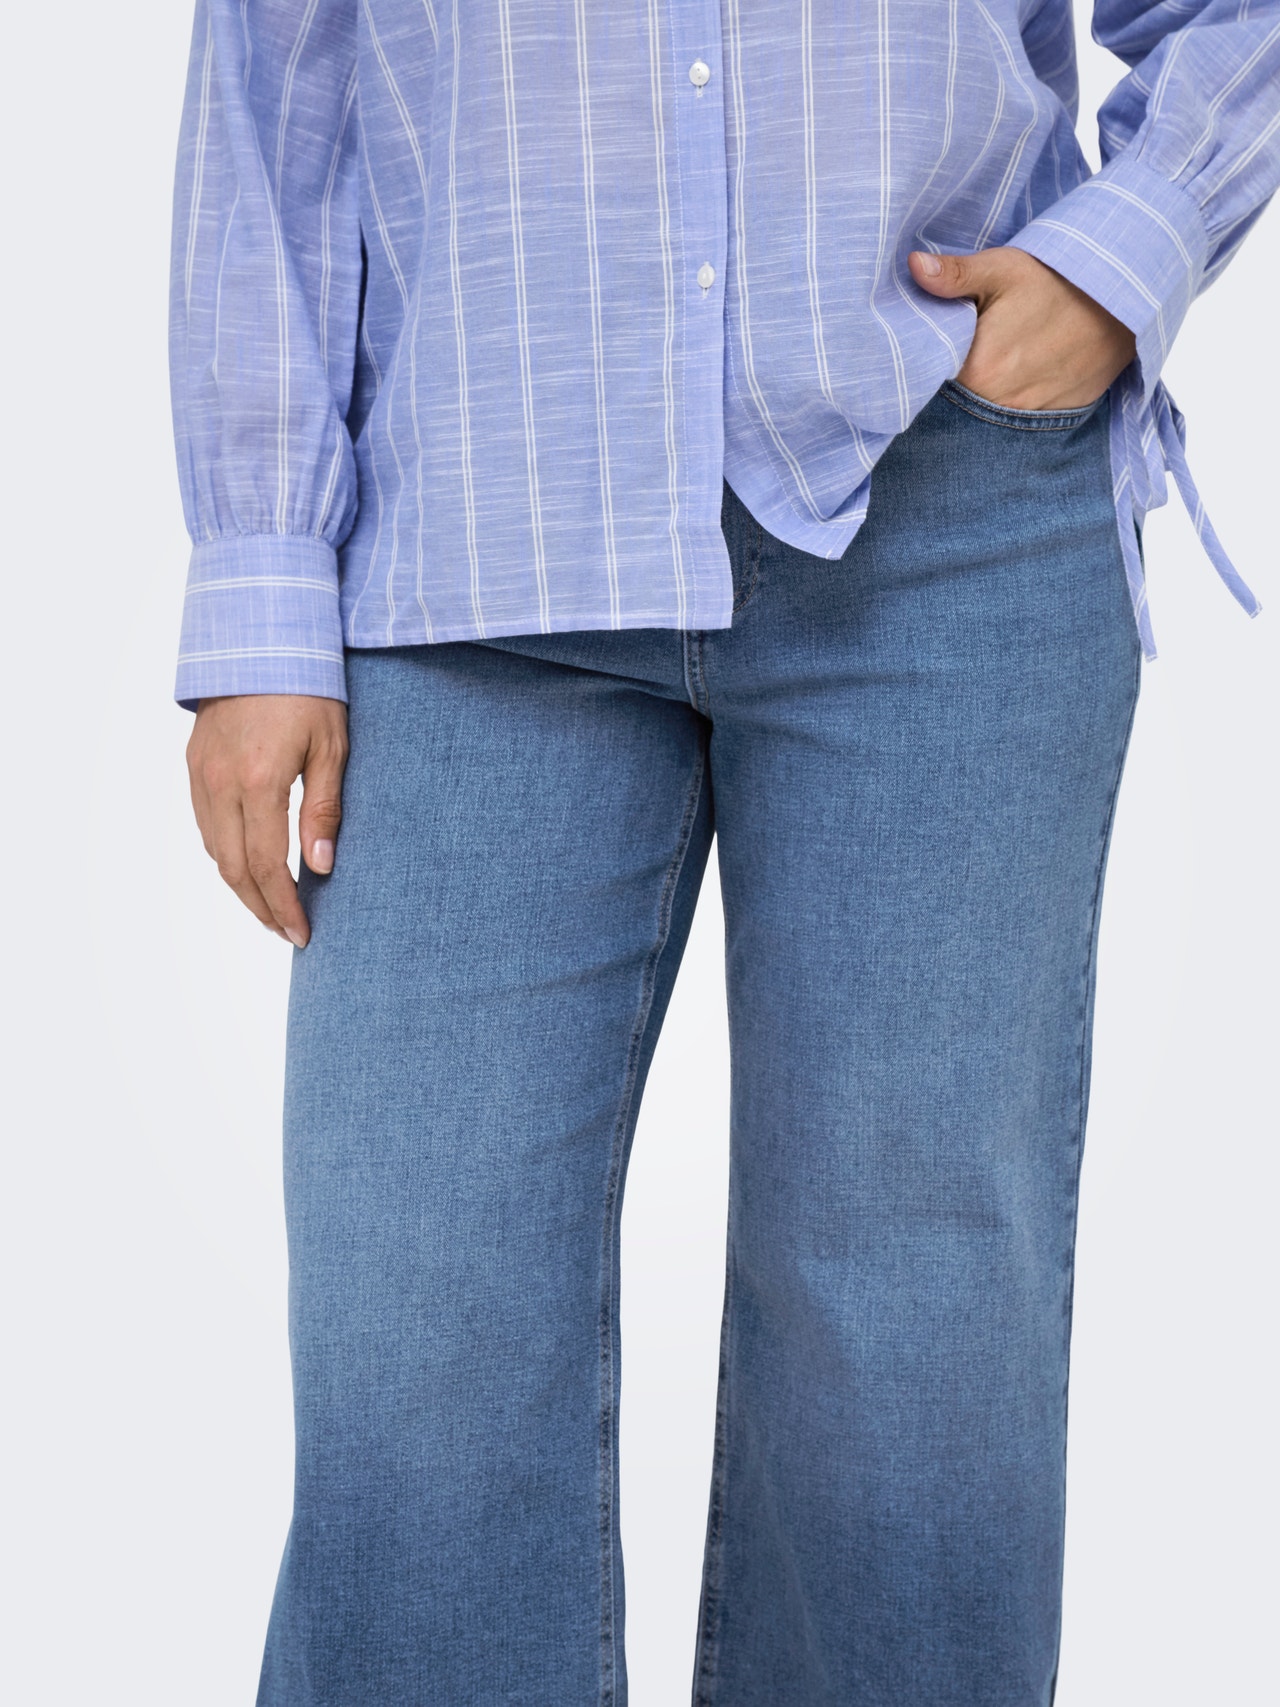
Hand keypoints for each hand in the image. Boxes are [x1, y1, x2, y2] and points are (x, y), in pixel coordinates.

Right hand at [187, 694, 347, 947]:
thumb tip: (320, 867)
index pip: (265, 865)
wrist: (259, 638)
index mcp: (259, 781)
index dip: (282, 906)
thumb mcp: (331, 747)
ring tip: (272, 907)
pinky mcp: (194, 764)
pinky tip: (248, 864)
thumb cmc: (307, 688)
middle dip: (261, 908)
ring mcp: (201, 774)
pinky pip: (205, 824)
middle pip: (233, 869)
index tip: (302, 933)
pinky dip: (225, 854)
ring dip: (241, 886)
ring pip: (213, 850)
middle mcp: (220, 783)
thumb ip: (324, 809)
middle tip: (289, 931)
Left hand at [908, 246, 1136, 410]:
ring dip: (983, 393)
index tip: (928, 344)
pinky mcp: (1054, 418)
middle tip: (964, 348)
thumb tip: (912, 266)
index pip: (931, 379)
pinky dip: (1013, 400)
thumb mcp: (1004, 269)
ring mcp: (1027, 417)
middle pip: (956, 400)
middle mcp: (998, 405)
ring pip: (987, 412)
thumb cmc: (1060, 281)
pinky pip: (1019, 417)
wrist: (1126, 300)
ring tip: (997, 359)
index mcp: (978, 371)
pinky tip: (1020, 374)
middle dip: (954, 379)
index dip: (927, 362)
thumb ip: (954, 276)